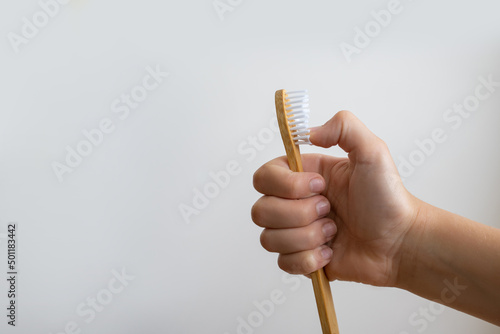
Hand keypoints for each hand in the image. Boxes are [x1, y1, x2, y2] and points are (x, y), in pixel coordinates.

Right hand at [252, 110, 420, 286]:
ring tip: (333, 231)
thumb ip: (344, 126)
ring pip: (269, 239)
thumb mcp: (373, 152)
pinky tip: (331, 251)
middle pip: (260, 211)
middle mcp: (293, 203)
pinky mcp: (301, 258)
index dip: (286, 185)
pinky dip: (309, 259)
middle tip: (330, 211)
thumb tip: (306, 132)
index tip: (320, 186)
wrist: (401, 242)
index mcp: (302, 176)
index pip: (263, 177)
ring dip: (307, 237)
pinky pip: (283, 263)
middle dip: (298, 214)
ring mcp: (295, 232)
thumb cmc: (388, 198)